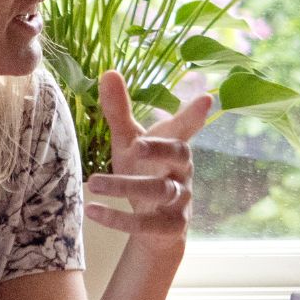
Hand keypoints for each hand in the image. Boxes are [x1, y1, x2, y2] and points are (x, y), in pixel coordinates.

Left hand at [86, 70, 211, 245]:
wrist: (157, 228)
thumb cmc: (144, 173)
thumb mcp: (129, 142)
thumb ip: (120, 111)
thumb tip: (109, 71)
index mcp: (175, 146)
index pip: (186, 128)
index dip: (195, 116)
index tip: (206, 99)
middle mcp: (182, 171)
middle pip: (179, 156)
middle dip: (159, 150)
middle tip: (134, 146)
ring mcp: (180, 200)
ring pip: (160, 190)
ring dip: (125, 186)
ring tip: (93, 182)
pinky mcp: (171, 227)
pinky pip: (147, 224)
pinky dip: (120, 219)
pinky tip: (93, 211)